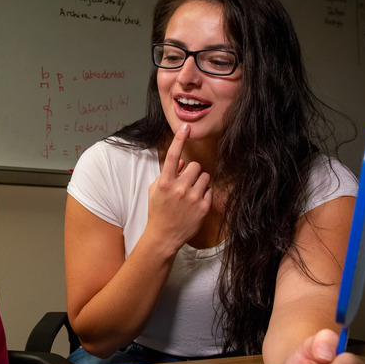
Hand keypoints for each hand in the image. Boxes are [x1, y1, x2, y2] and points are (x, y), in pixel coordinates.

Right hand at [145, 124, 211, 252]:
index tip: (186, 127)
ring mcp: (192, 198)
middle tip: (186, 183)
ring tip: (191, 194)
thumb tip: (180, 162)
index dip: (179, 139)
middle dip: (192, 172)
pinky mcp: (203, 207)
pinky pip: (209, 190)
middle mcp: (179, 188)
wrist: (163, 236)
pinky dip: (204, 194)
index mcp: (164, 182)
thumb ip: (167, 174)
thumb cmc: (158, 211)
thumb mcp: (155, 191)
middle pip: (195, 166)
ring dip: (199, 182)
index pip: (172, 156)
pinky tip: (195, 204)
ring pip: (205, 177)